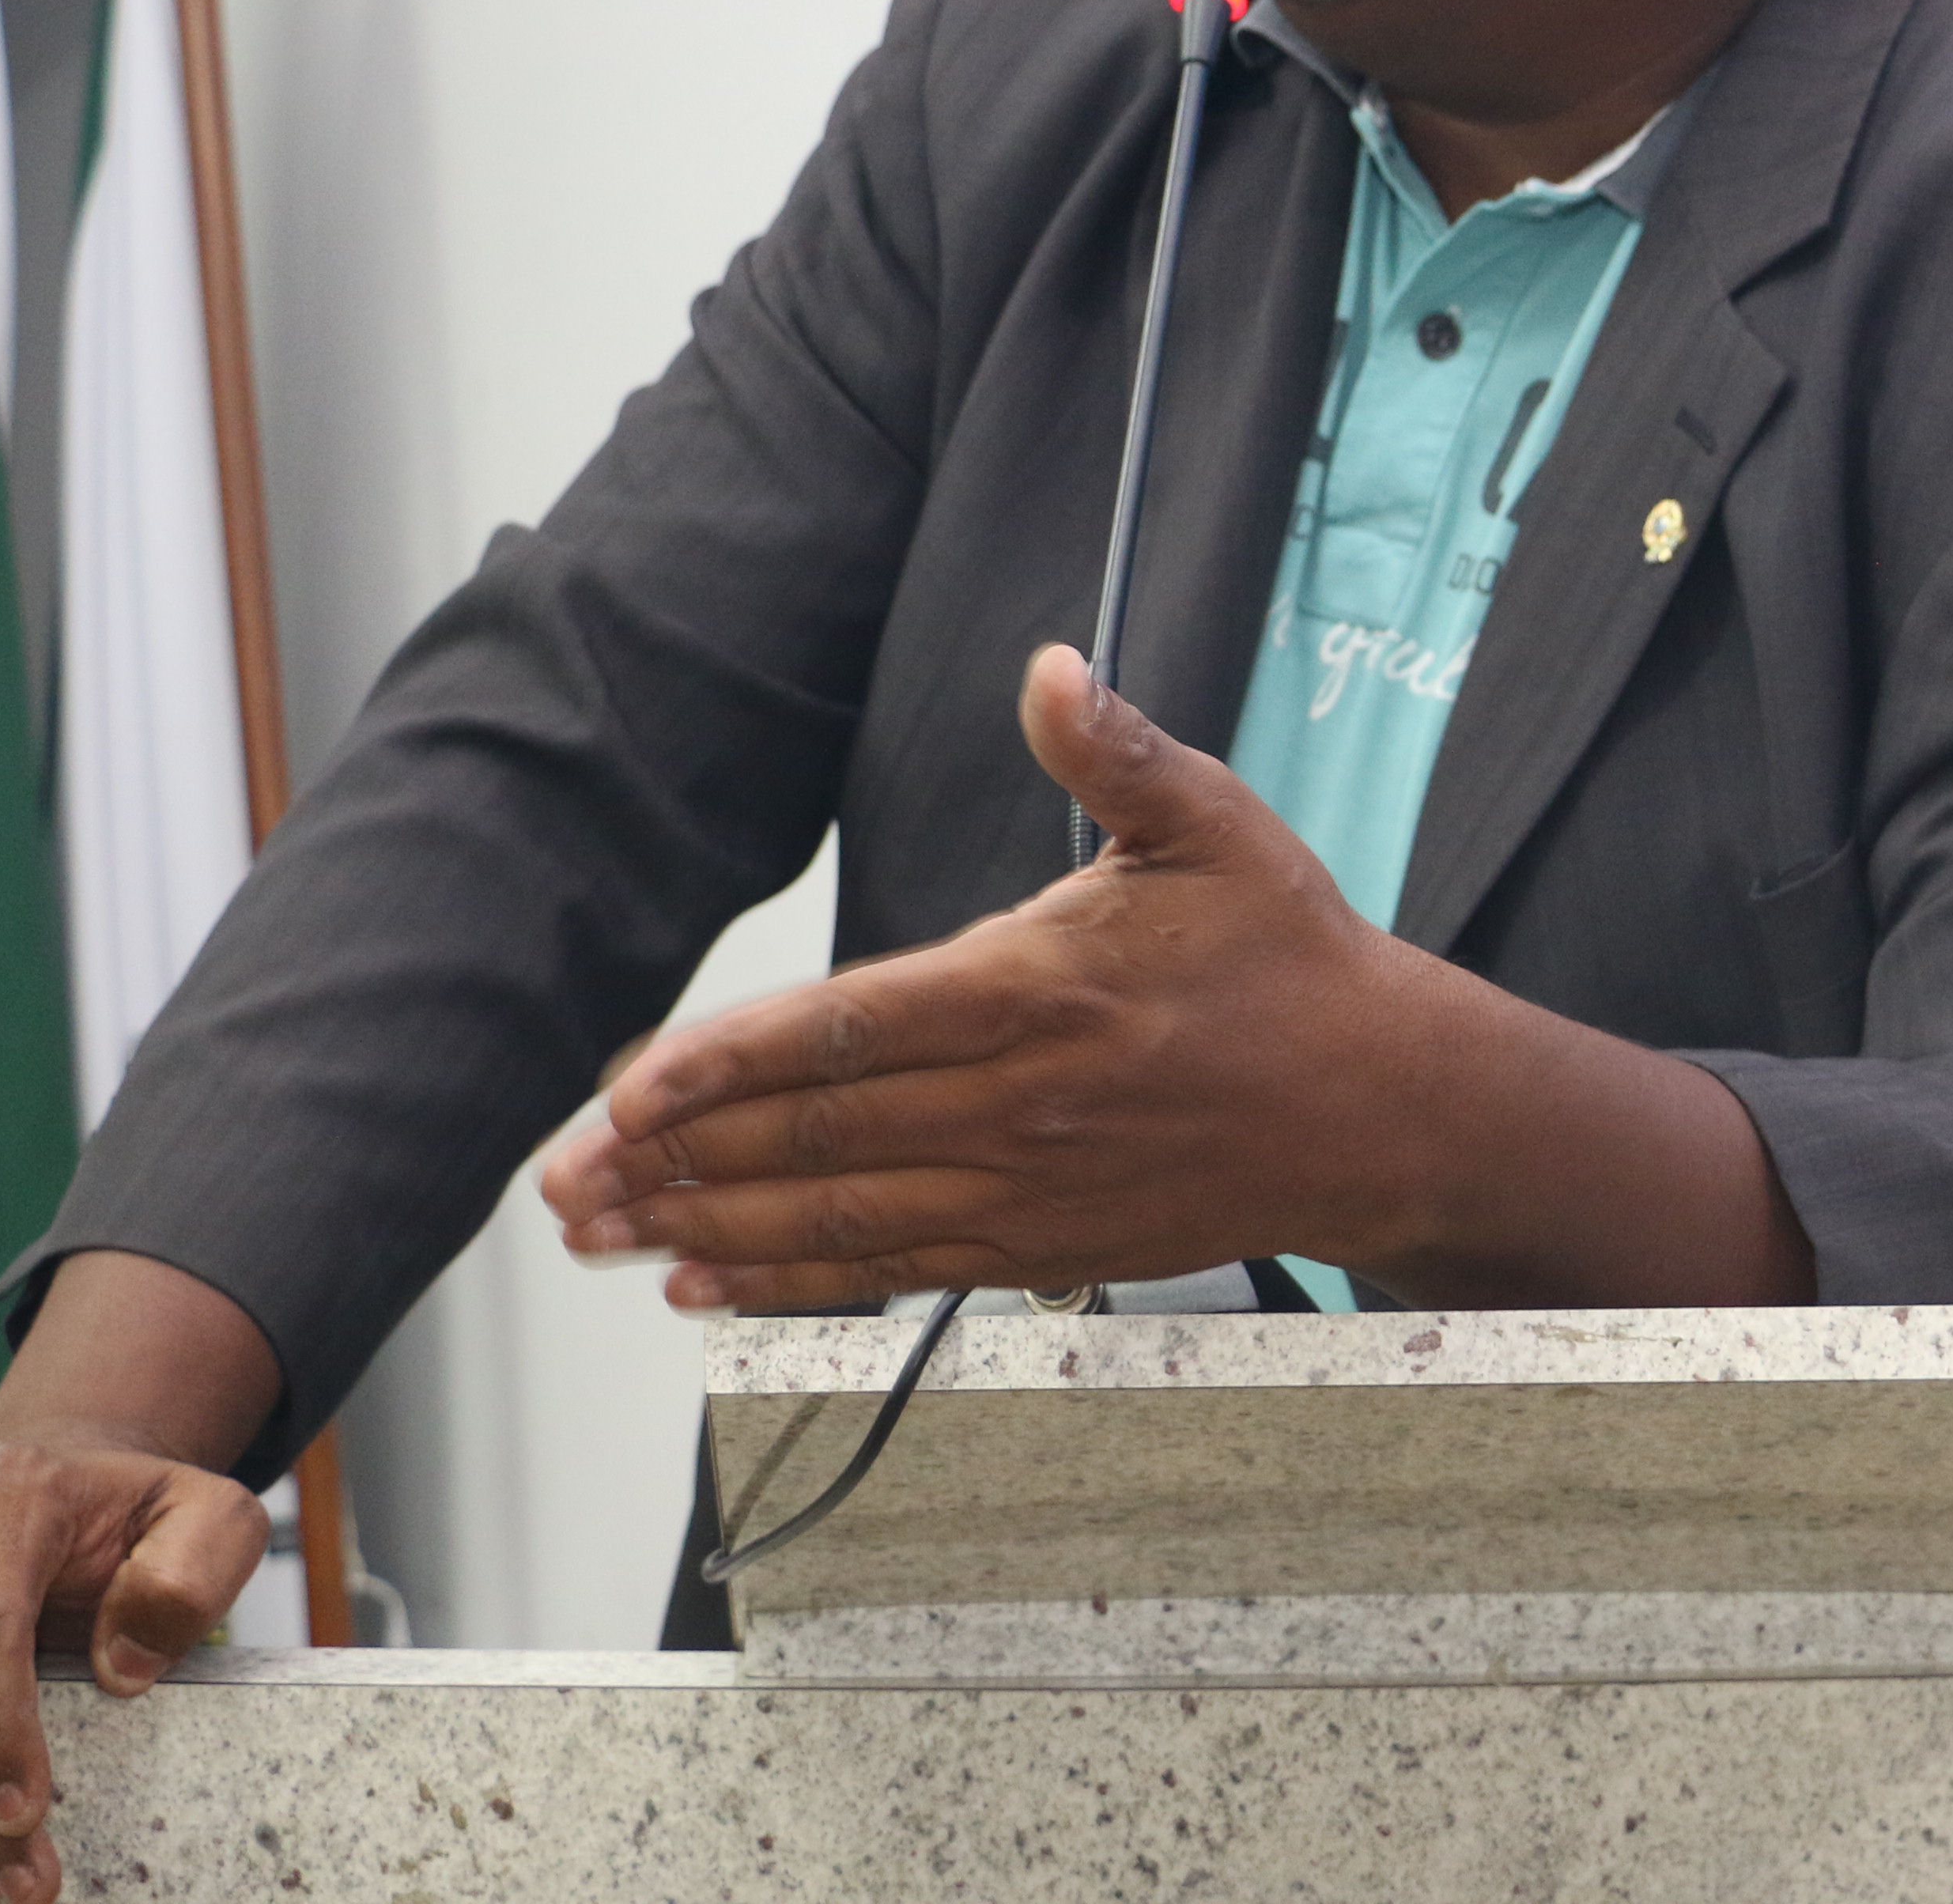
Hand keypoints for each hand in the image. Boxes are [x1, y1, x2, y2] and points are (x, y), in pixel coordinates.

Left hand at [538, 644, 1813, 1311]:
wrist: (1387, 1108)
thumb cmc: (1292, 961)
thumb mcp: (1216, 825)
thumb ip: (1117, 751)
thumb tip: (1052, 671)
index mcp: (1041, 990)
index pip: (851, 1030)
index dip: (730, 1064)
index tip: (630, 1086)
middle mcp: (1021, 1103)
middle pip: (818, 1138)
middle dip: (678, 1162)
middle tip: (565, 1179)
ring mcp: (1029, 1189)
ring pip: (840, 1217)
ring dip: (709, 1226)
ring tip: (604, 1232)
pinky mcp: (1044, 1249)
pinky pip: (895, 1272)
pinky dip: (792, 1281)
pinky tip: (707, 1280)